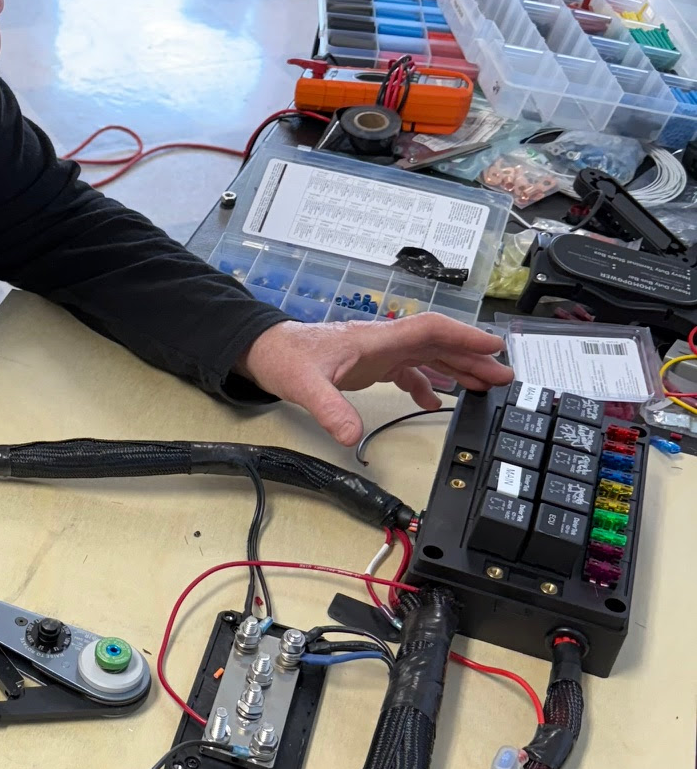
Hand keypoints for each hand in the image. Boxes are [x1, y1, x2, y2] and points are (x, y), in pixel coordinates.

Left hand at [238, 315, 510, 447]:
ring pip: (427, 356)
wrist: (264, 351)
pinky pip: (408, 370)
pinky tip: (435, 400)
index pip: (430, 330)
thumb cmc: (285, 358)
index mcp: (376, 340)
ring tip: (484, 386)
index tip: (493, 348)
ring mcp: (378, 352)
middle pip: (438, 344)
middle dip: (472, 358)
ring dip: (455, 369)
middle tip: (504, 376)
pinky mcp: (370, 364)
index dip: (464, 337)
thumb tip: (352, 437)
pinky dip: (426, 383)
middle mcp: (383, 342)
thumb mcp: (305, 387)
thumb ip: (330, 410)